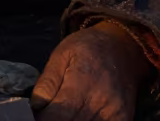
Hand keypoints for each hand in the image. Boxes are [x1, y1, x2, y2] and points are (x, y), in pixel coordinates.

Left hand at [31, 22, 154, 120]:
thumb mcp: (61, 54)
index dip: (43, 119)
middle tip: (49, 112)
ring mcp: (115, 114)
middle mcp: (101, 102)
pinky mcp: (124, 119)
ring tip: (64, 113)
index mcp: (81, 83)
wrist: (124, 46)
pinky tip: (80, 115)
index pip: (57, 116)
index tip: (36, 114)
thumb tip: (35, 108)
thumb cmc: (88, 47)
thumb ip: (47, 83)